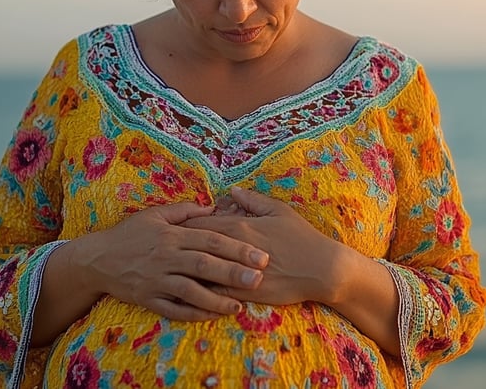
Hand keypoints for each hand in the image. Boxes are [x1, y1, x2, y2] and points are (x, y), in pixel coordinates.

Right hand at [69, 201, 268, 320]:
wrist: (97, 259)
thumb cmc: (130, 233)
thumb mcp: (155, 214)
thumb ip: (185, 211)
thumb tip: (212, 207)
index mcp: (172, 235)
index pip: (210, 240)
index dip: (236, 248)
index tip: (261, 255)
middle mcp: (166, 257)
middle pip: (204, 265)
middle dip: (234, 272)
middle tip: (260, 278)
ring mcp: (157, 280)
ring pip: (191, 291)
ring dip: (217, 298)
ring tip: (240, 305)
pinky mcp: (148, 299)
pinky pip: (174, 309)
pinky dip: (194, 313)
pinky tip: (213, 315)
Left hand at [183, 187, 339, 305]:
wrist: (320, 269)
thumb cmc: (301, 237)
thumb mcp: (278, 211)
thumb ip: (252, 200)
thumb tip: (232, 191)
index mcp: (239, 225)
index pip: (199, 223)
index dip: (183, 225)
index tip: (172, 228)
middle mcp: (233, 248)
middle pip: (194, 246)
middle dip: (177, 247)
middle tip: (165, 248)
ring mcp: (236, 272)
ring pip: (200, 271)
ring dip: (184, 269)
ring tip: (171, 269)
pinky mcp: (243, 293)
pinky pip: (213, 293)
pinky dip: (199, 291)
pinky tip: (188, 292)